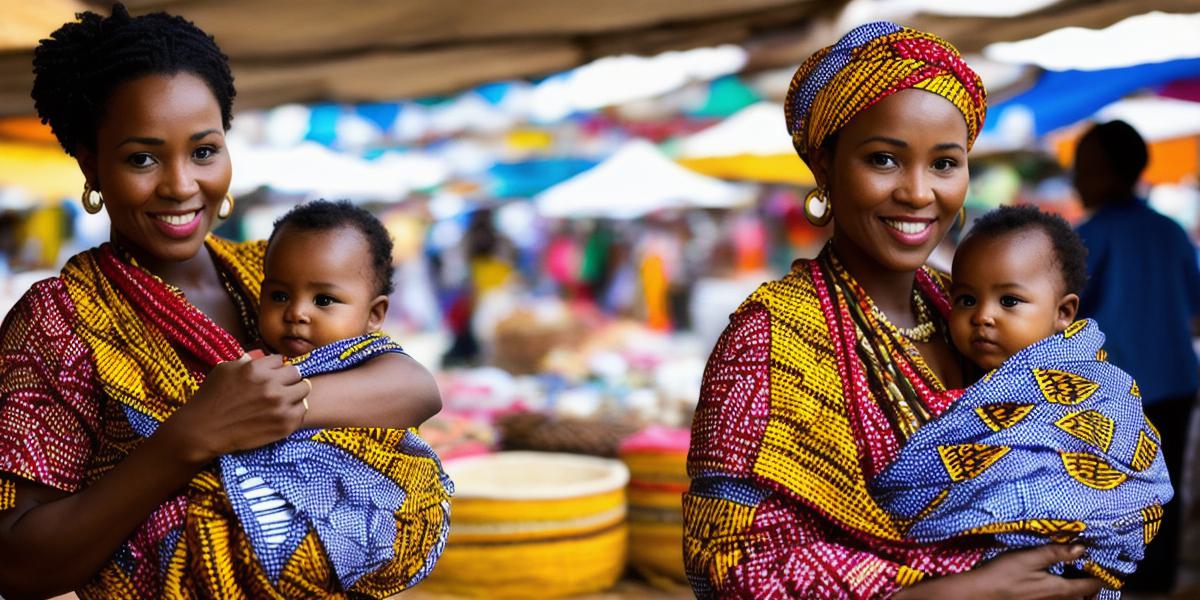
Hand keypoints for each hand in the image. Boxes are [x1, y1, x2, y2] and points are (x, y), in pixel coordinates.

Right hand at [158, 353, 307, 464]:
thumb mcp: (224, 370)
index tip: (270, 375)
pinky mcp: (284, 424)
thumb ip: (246, 362)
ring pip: (304, 389)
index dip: (275, 368)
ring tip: (284, 399)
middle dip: (288, 378)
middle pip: (296, 373)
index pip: (280, 360)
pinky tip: (284, 413)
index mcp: (256, 369)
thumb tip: (260, 359)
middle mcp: (271, 384)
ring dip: (295, 393)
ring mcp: (279, 405)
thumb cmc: (209, 399)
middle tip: (279, 387)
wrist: (203, 431)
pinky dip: (295, 410)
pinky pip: (302, 410)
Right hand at [967, 545, 1101, 599]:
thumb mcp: (1029, 558)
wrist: (979, 594)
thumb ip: (1056, 553)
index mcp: (1060, 589)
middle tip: (1093, 572)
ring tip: (1077, 579)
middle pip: (1083, 598)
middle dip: (1091, 587)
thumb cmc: (1003, 574)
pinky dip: (1063, 593)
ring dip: (1077, 591)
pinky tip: (1054, 583)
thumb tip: (1082, 548)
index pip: (1090, 585)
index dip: (1102, 576)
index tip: (1110, 567)